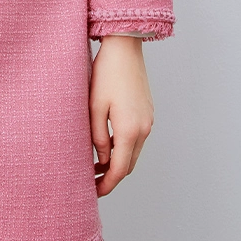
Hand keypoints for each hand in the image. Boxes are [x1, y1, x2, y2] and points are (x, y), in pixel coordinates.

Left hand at [90, 36, 154, 195]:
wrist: (125, 47)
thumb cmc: (106, 73)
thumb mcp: (94, 106)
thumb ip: (98, 136)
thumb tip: (101, 159)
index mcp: (130, 130)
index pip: (120, 169)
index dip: (107, 184)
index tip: (94, 192)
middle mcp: (143, 129)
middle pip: (129, 164)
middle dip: (112, 176)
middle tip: (92, 182)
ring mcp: (148, 120)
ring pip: (134, 152)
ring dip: (118, 162)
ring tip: (96, 165)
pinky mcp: (147, 112)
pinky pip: (136, 138)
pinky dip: (124, 148)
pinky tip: (108, 145)